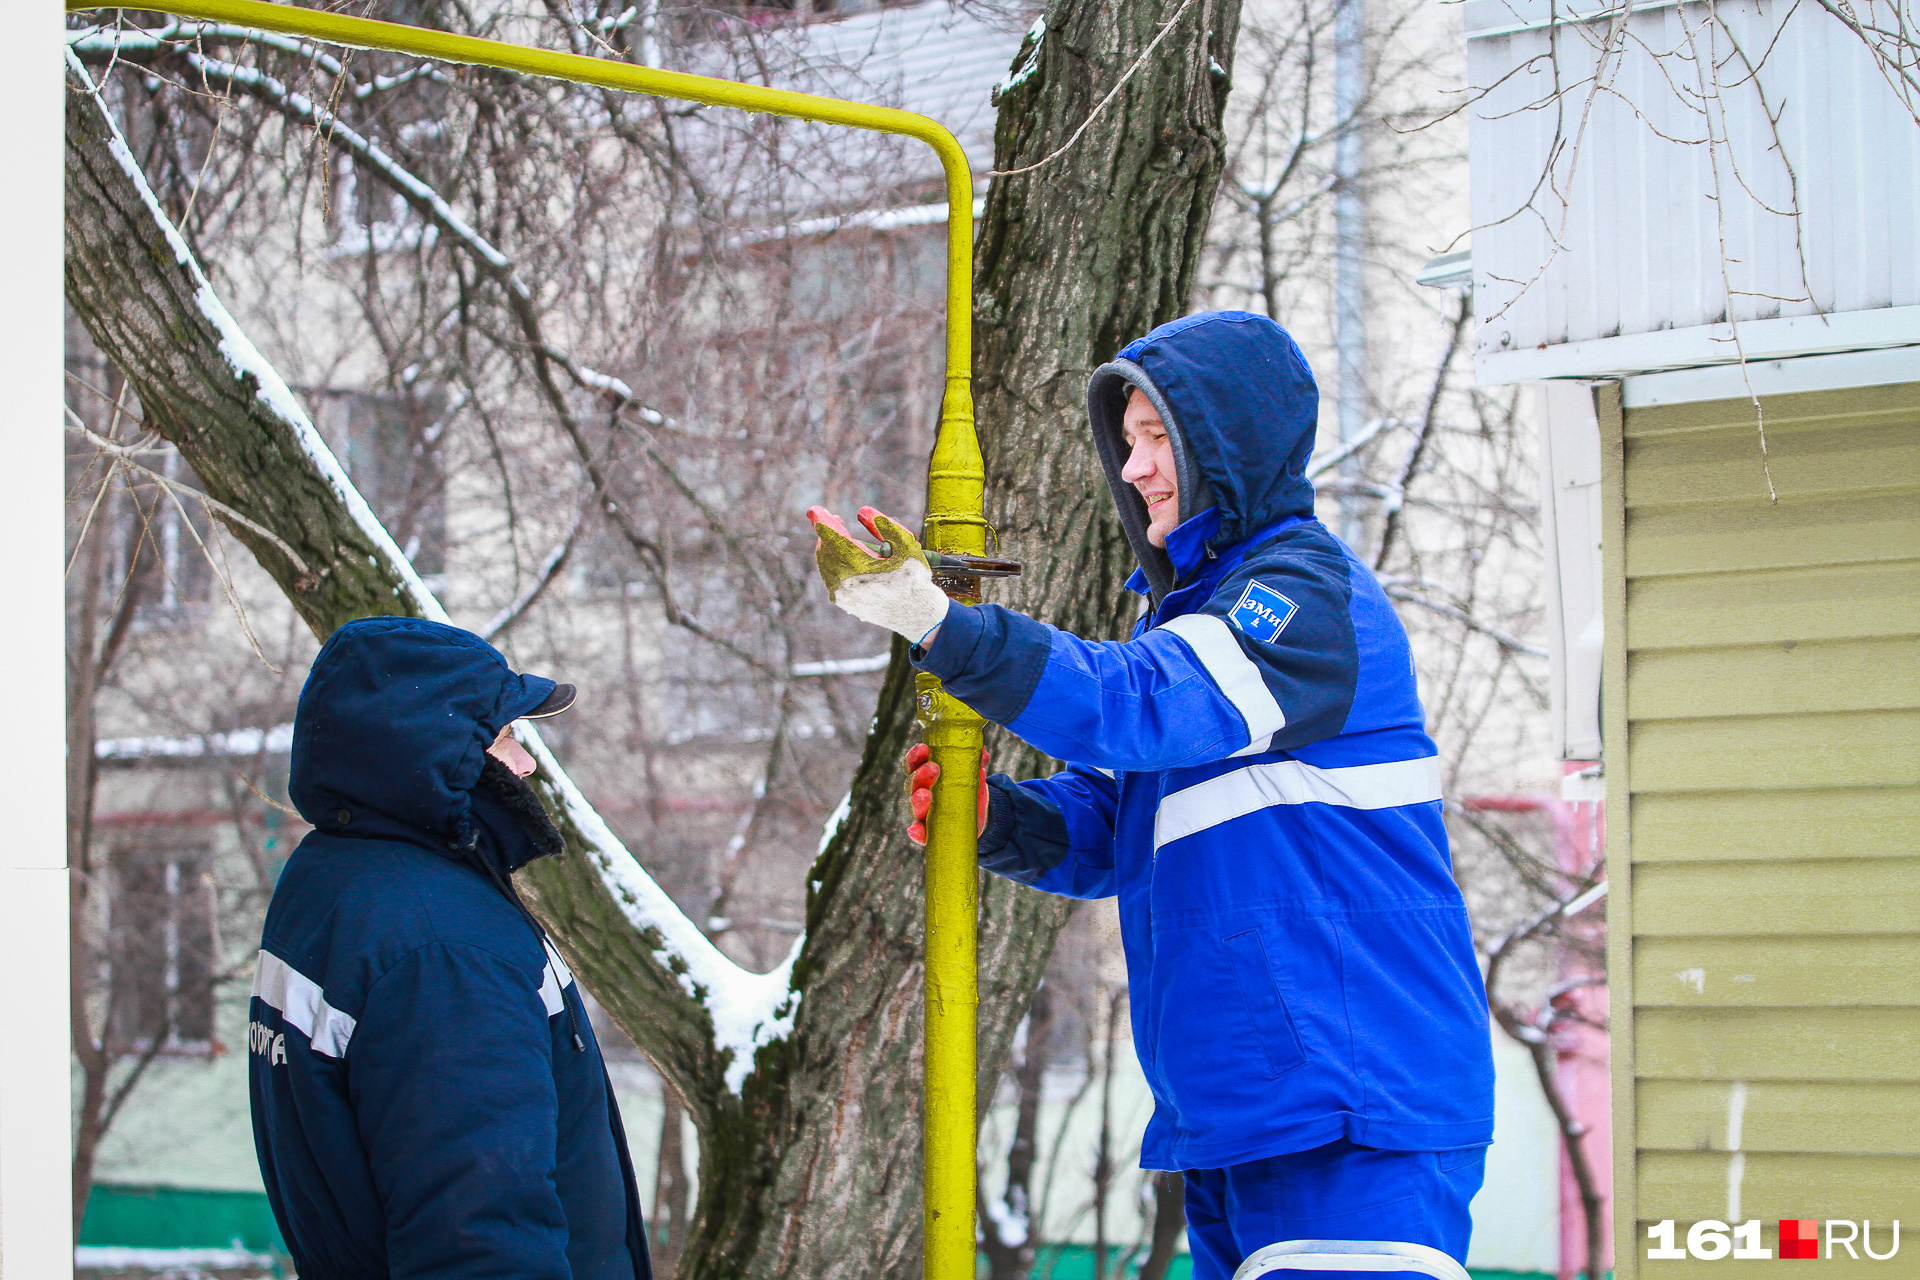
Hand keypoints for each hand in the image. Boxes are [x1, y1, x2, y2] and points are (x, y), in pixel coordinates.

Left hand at [806, 506, 949, 644]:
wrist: (917, 613)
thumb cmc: (914, 577)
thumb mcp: (908, 546)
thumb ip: (886, 525)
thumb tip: (862, 511)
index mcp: (860, 566)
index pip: (833, 537)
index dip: (822, 521)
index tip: (814, 510)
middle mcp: (847, 583)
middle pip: (826, 550)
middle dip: (826, 532)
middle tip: (833, 518)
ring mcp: (844, 595)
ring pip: (825, 564)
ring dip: (827, 547)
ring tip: (837, 535)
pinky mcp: (845, 603)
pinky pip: (830, 579)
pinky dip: (831, 563)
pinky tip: (840, 556)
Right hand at [905, 743, 989, 846]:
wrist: (977, 815)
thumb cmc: (967, 789)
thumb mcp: (972, 774)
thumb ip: (976, 762)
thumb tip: (982, 752)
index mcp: (925, 775)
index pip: (914, 764)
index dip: (915, 756)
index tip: (923, 748)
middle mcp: (920, 793)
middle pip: (912, 784)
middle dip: (920, 775)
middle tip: (933, 768)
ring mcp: (924, 814)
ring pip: (914, 808)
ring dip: (917, 801)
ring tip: (924, 795)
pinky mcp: (930, 832)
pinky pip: (919, 834)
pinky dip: (916, 832)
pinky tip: (915, 830)